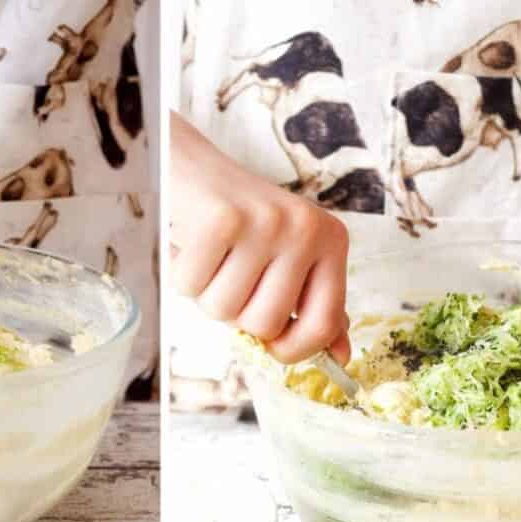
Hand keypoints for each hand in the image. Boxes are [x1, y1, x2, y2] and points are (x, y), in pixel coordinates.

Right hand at [169, 114, 350, 362]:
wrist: (191, 165)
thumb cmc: (241, 220)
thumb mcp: (290, 255)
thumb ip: (316, 302)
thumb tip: (341, 356)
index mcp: (330, 240)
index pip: (323, 323)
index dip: (294, 349)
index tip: (273, 347)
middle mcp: (305, 228)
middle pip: (265, 323)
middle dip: (237, 313)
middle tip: (230, 273)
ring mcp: (265, 222)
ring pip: (224, 310)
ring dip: (205, 293)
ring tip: (211, 256)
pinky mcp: (221, 219)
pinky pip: (191, 287)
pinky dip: (180, 274)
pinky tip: (189, 245)